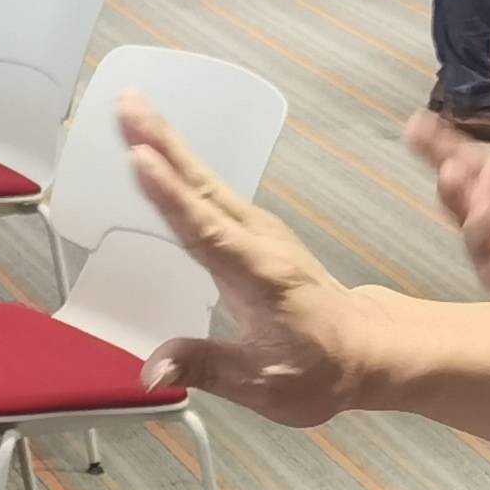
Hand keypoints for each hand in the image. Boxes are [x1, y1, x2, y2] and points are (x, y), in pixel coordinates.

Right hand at [118, 91, 387, 431]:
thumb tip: (151, 371)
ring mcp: (258, 229)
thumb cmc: (317, 368)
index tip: (141, 158)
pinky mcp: (253, 229)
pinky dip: (181, 164)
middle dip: (164, 143)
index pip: (207, 230)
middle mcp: (260, 241)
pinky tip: (158, 148)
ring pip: (207, 180)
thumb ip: (204, 369)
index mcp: (260, 276)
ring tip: (131, 111)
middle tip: (126, 105)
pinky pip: (210, 191)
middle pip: (203, 186)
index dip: (171, 196)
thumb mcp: (262, 385)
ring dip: (169, 143)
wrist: (362, 349)